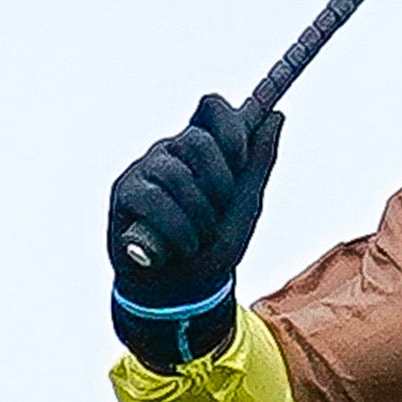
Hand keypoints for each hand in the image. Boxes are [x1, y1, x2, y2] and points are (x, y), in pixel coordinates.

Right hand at [105, 94, 279, 358]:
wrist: (184, 294)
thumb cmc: (213, 249)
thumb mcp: (245, 207)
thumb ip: (259, 163)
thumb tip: (277, 117)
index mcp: (200, 151)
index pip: (211, 107)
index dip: (228, 126)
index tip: (240, 158)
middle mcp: (169, 152)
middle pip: (196, 140)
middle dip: (218, 183)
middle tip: (218, 213)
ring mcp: (143, 171)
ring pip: (175, 173)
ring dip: (198, 215)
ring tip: (197, 240)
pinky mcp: (124, 194)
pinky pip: (154, 199)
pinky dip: (176, 230)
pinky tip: (179, 247)